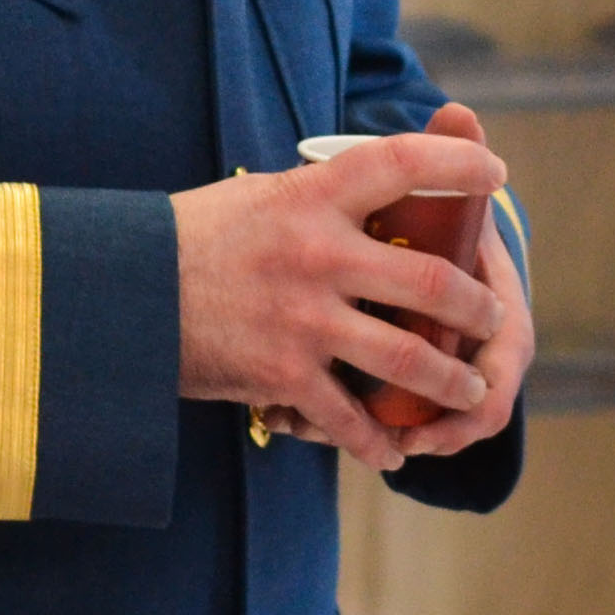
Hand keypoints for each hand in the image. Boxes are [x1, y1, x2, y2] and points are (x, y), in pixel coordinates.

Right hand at [172, 113, 506, 473]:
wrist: (118, 294)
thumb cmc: (192, 237)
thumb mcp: (260, 196)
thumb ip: (321, 199)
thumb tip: (375, 189)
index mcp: (312, 196)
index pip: (401, 163)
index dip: (457, 164)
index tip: (496, 174)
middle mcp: (317, 254)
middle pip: (431, 281)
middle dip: (477, 306)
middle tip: (494, 316)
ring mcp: (303, 318)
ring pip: (406, 358)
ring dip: (448, 379)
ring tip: (468, 389)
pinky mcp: (281, 373)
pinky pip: (348, 416)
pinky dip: (377, 440)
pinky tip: (394, 451)